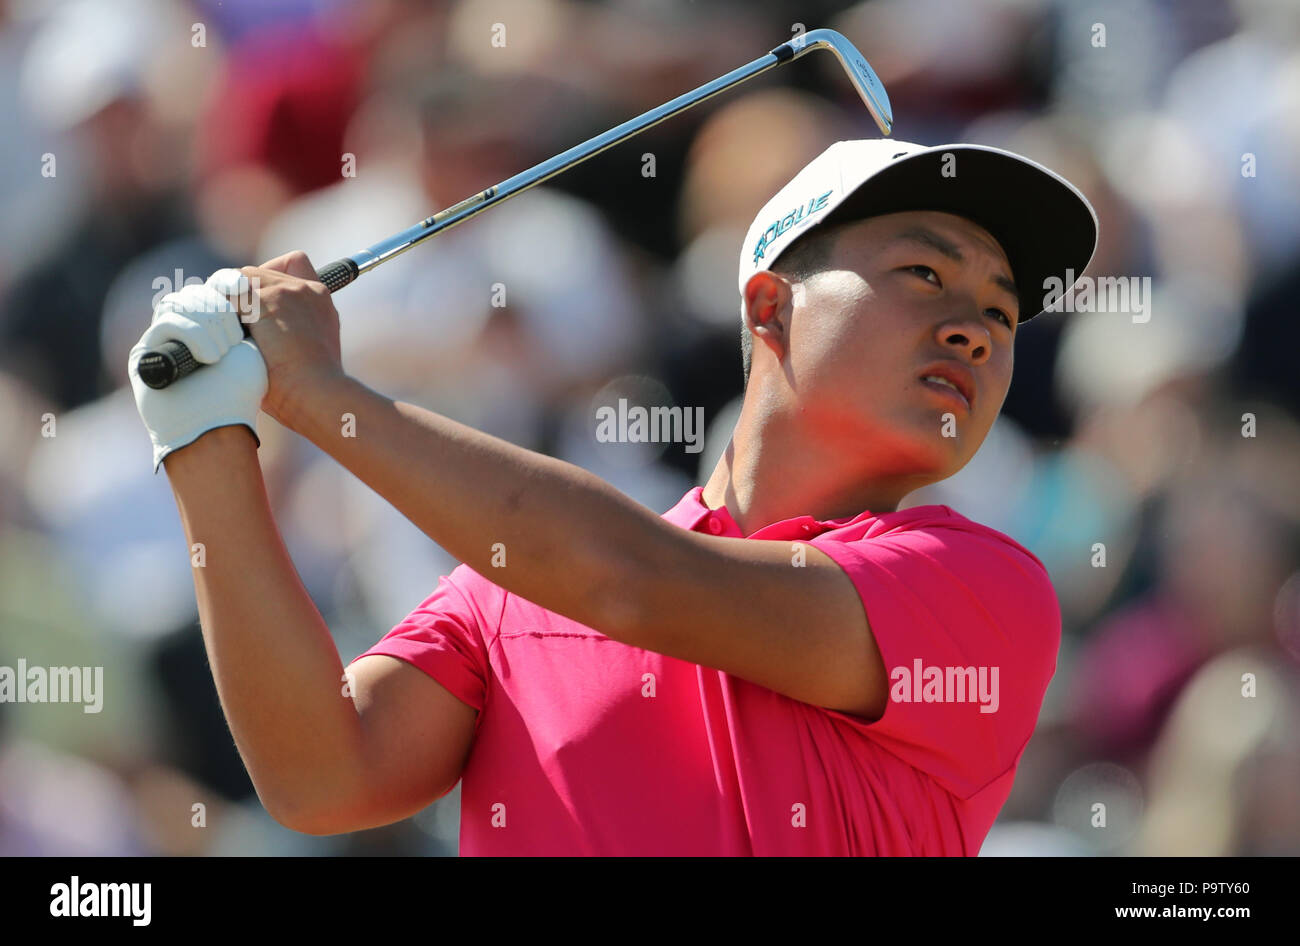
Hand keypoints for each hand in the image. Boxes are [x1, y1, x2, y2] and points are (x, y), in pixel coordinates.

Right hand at [128, 269, 267, 472]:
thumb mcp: (254, 348)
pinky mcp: (143, 354)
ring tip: (223, 353)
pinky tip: (212, 357)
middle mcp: (180, 330)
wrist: (220, 426)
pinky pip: (168, 320)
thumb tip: (252, 279)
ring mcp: (160, 340)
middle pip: (195, 292)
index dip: (230, 291)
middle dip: (220, 310)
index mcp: (205, 327)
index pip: (213, 288)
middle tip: (237, 338)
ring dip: (209, 324)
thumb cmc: (242, 393)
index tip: (248, 314)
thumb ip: (251, 314)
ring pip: (180, 302)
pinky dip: (195, 334)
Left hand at [235, 251, 344, 428]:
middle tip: (230, 323)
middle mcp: (309, 290)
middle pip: (258, 271)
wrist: (316, 394)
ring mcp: (290, 291)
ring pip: (241, 278)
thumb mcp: (304, 357)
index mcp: (321, 302)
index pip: (293, 264)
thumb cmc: (305, 389)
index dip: (268, 278)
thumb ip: (286, 334)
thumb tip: (249, 334)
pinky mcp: (270, 298)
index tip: (255, 303)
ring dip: (228, 301)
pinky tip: (224, 332)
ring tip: (227, 331)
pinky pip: (230, 291)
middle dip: (239, 294)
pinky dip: (222, 309)